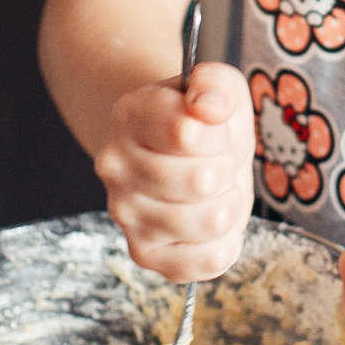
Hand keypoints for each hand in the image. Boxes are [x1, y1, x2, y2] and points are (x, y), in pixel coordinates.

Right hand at [95, 61, 253, 281]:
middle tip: (214, 163)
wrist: (184, 157)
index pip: (186, 133)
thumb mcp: (218, 88)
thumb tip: (209, 106)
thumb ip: (216, 84)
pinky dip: (225, 243)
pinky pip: (206, 260)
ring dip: (228, 204)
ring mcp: (125, 213)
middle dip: (226, 170)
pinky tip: (213, 223)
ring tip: (214, 192)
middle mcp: (115, 166)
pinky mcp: (143, 253)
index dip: (218, 134)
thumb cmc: (203, 123)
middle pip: (202, 181)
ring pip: (208, 221)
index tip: (213, 131)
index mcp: (130, 115)